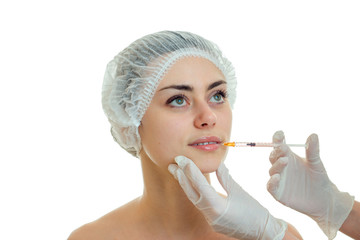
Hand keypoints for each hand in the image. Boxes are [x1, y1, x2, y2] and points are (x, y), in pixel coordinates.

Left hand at [168, 156, 286, 239]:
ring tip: (178, 171)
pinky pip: (200, 204)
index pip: (198, 184)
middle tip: (172, 163)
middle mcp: (210, 214)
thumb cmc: (254, 212)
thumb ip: (225, 178)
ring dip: (185, 184)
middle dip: (181, 177)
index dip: (189, 169)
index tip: (181, 158)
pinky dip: (194, 192)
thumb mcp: (239, 191)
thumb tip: (217, 164)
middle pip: (191, 192)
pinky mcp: (212, 221)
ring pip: (194, 198)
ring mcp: (210, 219)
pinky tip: (191, 184)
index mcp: (217, 206)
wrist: (262, 232)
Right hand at [267, 131, 353, 238]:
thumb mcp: (316, 163)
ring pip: (272, 170)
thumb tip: (313, 135)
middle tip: (283, 149)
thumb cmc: (319, 179)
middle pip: (273, 156)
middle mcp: (281, 167)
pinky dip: (272, 182)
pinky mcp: (278, 193)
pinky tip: (277, 177)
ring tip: (285, 161)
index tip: (280, 134)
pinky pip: (271, 186)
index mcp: (288, 156)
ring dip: (277, 165)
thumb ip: (313, 150)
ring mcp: (279, 179)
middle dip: (276, 152)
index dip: (277, 139)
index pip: (278, 145)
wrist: (324, 200)